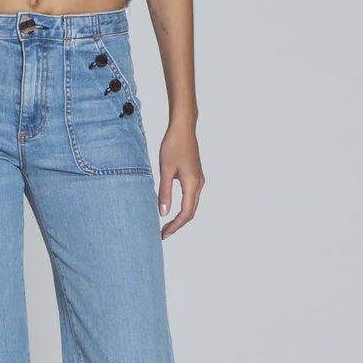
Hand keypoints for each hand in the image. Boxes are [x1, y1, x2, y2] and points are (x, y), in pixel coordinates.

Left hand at [156, 121, 204, 238]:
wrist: (183, 128)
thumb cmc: (173, 145)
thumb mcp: (165, 170)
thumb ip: (165, 192)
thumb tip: (163, 213)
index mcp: (192, 184)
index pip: (186, 213)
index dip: (175, 226)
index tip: (163, 234)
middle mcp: (199, 184)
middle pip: (191, 212)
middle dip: (177, 225)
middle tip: (163, 234)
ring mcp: (198, 180)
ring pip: (191, 205)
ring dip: (180, 217)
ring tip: (166, 225)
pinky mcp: (195, 176)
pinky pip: (191, 197)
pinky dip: (182, 207)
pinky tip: (172, 209)